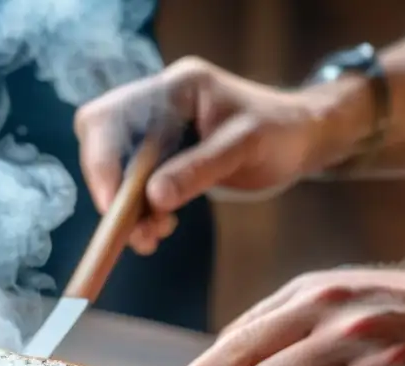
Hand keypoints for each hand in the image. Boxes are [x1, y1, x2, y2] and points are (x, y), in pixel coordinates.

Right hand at [74, 56, 358, 253]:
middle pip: (101, 140)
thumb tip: (153, 198)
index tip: (112, 206)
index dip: (101, 162)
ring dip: (125, 208)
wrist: (303, 139)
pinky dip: (141, 210)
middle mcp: (158, 103)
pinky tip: (160, 227)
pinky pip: (135, 183)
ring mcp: (159, 129)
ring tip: (150, 238)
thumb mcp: (245, 149)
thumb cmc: (282, 134)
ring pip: (116, 168)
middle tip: (130, 230)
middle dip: (110, 188)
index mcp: (175, 88)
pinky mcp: (163, 155)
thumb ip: (198, 170)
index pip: (110, 117)